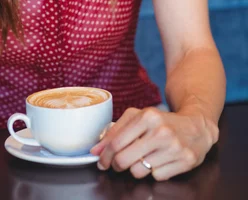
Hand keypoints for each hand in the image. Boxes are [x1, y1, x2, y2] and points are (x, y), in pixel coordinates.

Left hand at [90, 106, 218, 180]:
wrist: (196, 126)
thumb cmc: (162, 122)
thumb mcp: (139, 118)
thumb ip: (115, 130)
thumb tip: (96, 150)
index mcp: (147, 116)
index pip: (116, 143)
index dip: (105, 155)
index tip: (101, 160)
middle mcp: (161, 131)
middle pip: (124, 160)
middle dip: (117, 165)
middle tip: (118, 163)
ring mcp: (174, 147)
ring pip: (139, 171)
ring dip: (136, 168)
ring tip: (143, 158)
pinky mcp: (185, 161)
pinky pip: (157, 177)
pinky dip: (155, 172)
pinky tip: (160, 160)